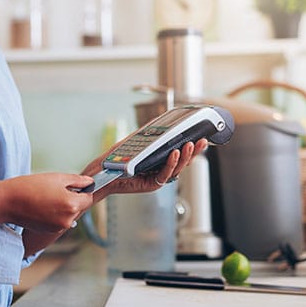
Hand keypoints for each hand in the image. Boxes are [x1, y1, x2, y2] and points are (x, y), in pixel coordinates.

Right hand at [0, 173, 93, 232]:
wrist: (7, 202)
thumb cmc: (31, 186)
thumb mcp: (57, 178)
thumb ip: (77, 181)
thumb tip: (90, 182)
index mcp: (72, 205)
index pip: (89, 198)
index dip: (84, 190)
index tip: (75, 185)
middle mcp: (68, 220)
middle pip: (79, 207)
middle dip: (73, 198)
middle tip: (56, 189)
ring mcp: (59, 228)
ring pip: (69, 214)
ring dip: (64, 206)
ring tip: (47, 196)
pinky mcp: (50, 231)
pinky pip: (59, 220)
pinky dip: (55, 213)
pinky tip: (42, 205)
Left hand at [81, 138, 208, 196]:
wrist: (103, 171)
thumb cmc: (117, 158)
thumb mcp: (135, 141)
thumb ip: (148, 134)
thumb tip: (160, 122)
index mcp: (160, 160)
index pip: (180, 153)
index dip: (191, 146)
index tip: (200, 136)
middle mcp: (161, 170)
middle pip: (183, 162)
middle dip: (194, 152)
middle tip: (202, 141)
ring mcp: (157, 178)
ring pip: (176, 168)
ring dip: (185, 157)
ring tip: (189, 145)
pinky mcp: (151, 184)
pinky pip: (164, 174)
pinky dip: (170, 164)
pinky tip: (174, 154)